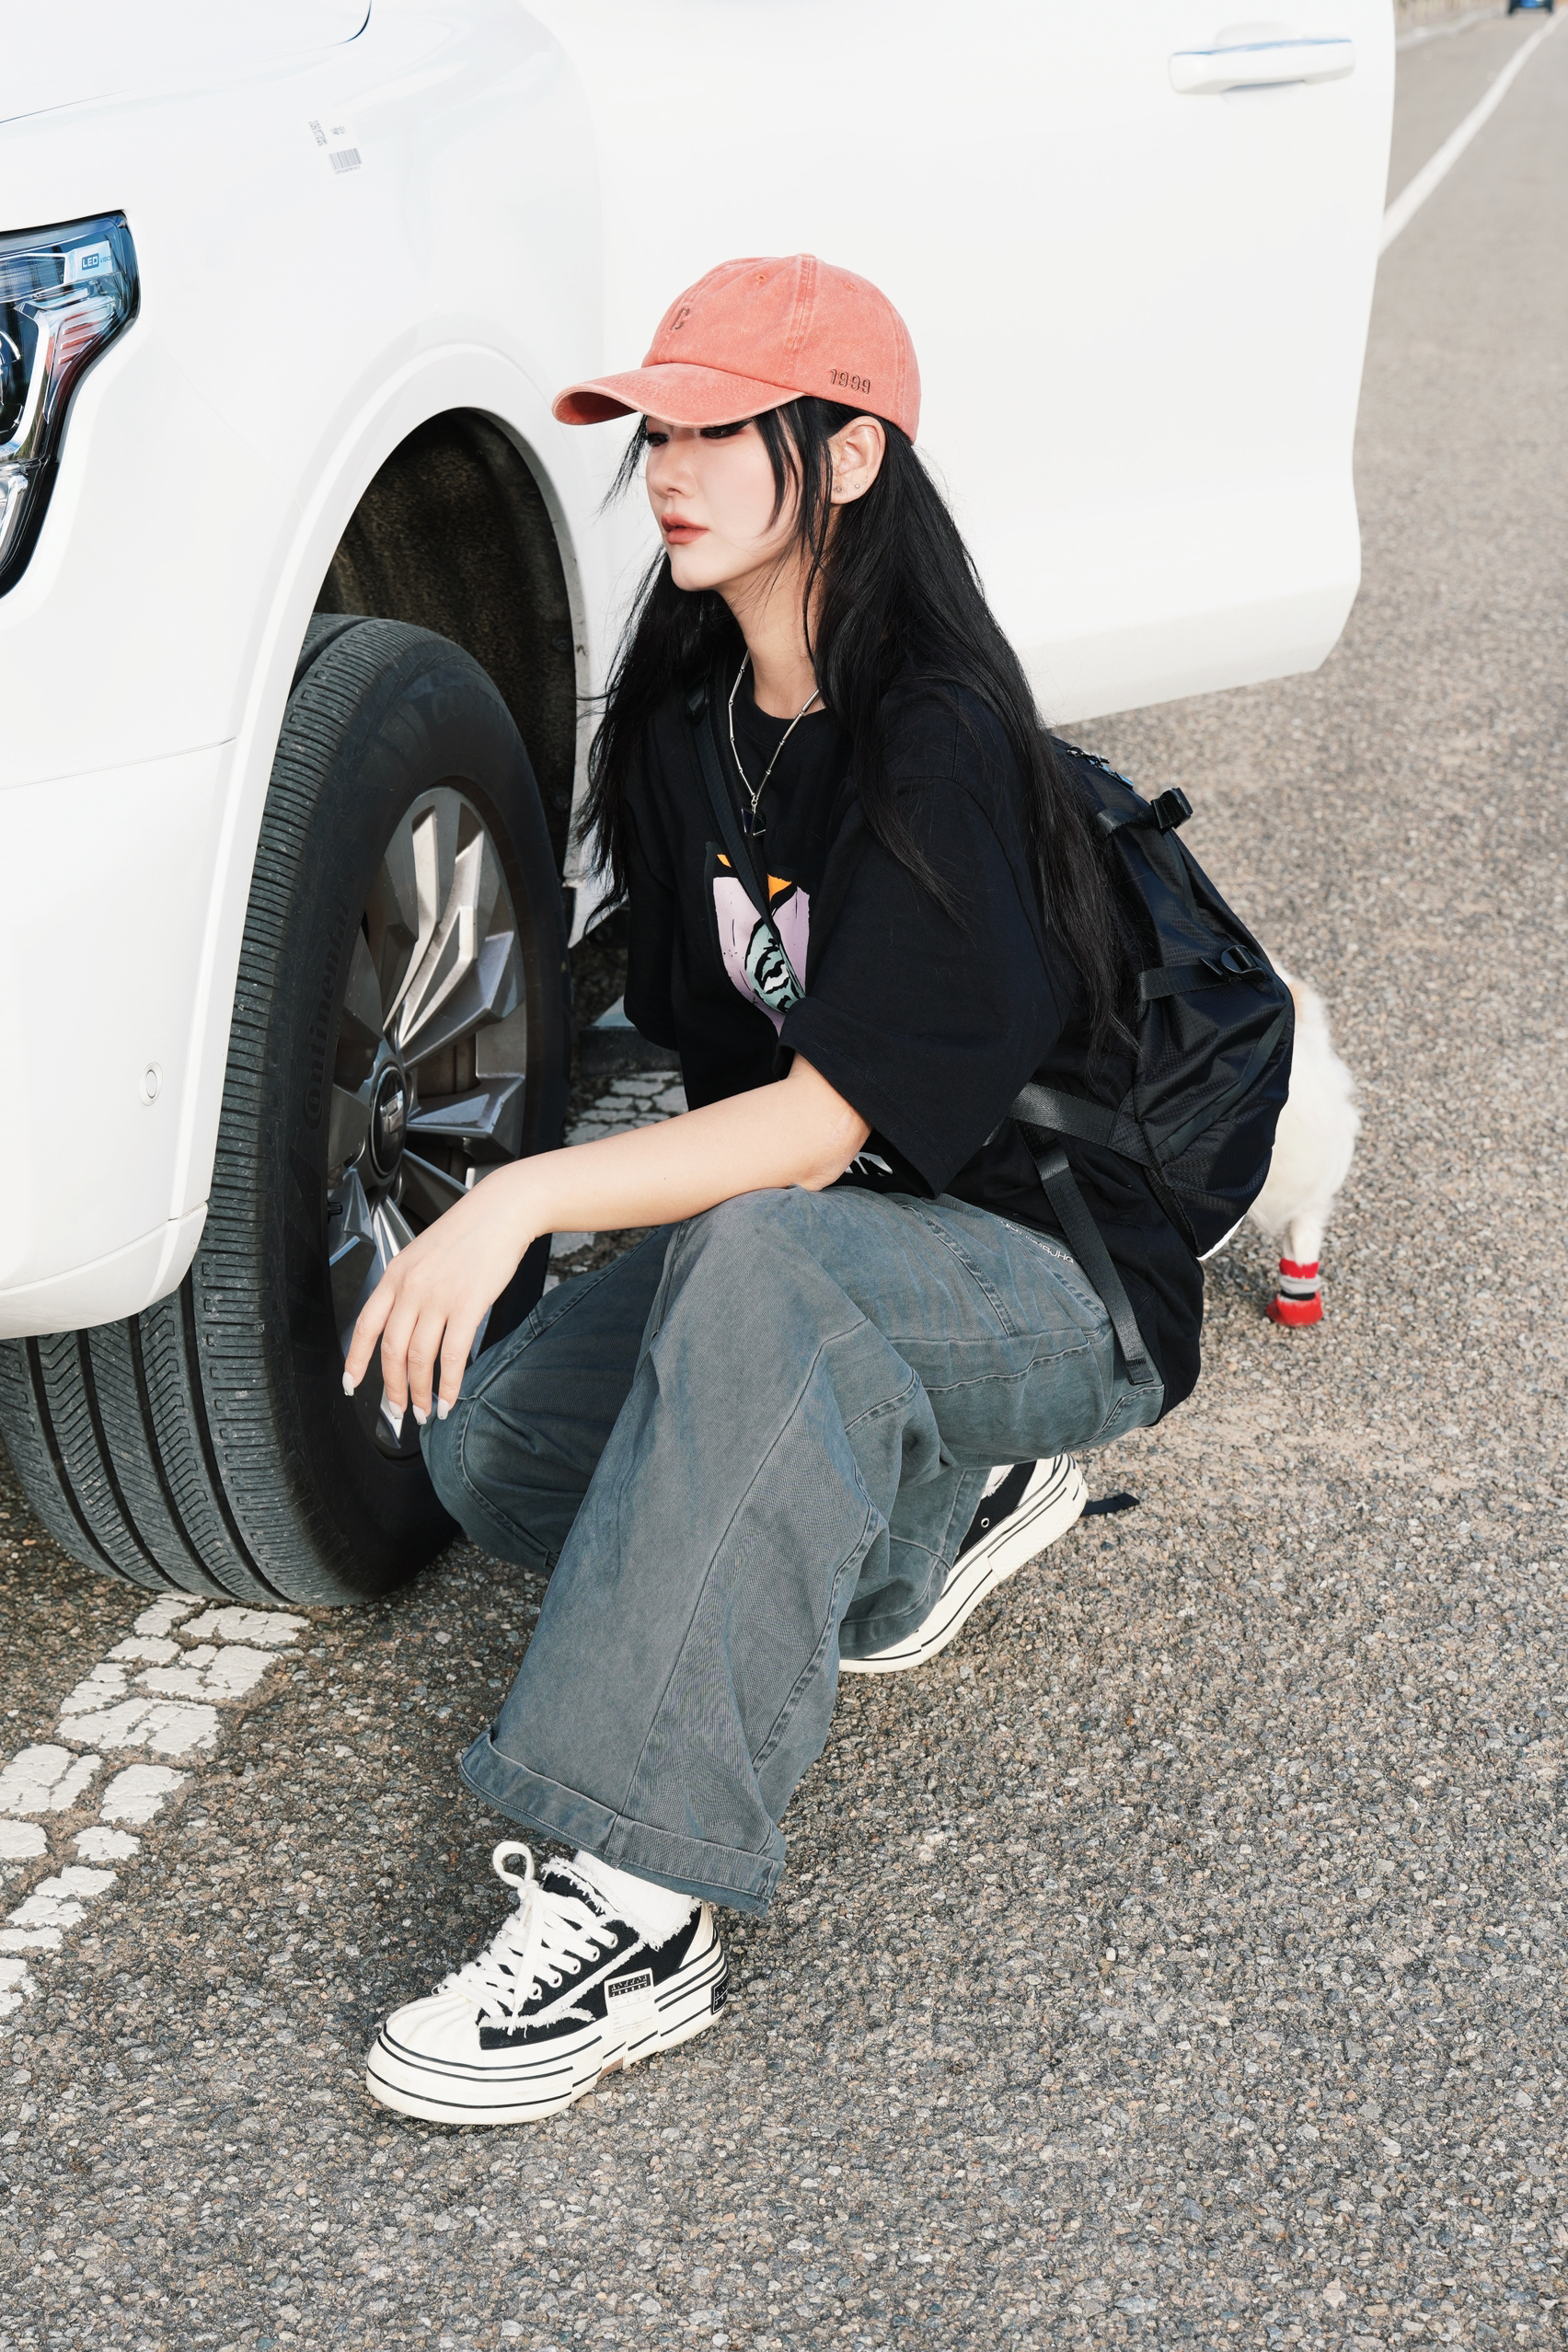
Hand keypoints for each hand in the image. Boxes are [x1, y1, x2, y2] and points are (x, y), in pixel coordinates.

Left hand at [343, 1172, 537, 1428]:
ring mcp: (438, 1297)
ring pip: (420, 1358)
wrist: (501, 1211)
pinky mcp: (468, 1305)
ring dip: (420, 1392)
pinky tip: (450, 1397)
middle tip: (397, 1410)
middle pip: (392, 1350)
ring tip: (425, 1410)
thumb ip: (408, 1287)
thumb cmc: (467, 1232)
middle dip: (392, 1388)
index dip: (355, 1360)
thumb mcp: (422, 1254)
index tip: (350, 1384)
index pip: (365, 1326)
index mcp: (395, 1276)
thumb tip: (405, 1325)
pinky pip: (452, 1355)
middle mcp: (411, 1288)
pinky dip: (450, 1384)